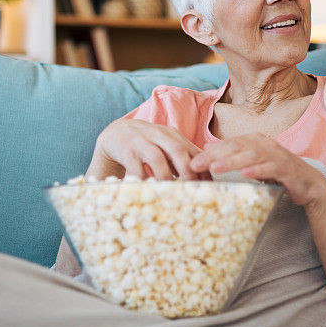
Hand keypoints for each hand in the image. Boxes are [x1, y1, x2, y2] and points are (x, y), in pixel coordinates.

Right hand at [89, 119, 212, 180]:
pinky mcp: (126, 149)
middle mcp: (159, 135)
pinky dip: (142, 179)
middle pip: (177, 151)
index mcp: (173, 135)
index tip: (209, 187)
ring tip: (169, 193)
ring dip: (165, 177)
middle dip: (187, 171)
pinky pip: (135, 166)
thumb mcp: (165, 148)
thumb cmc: (147, 145)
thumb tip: (204, 181)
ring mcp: (141, 141)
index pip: (193, 150)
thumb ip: (182, 160)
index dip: (203, 168)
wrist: (116, 133)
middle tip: (192, 191)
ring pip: (157, 158)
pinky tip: (147, 190)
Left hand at [189, 133, 325, 206]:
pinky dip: (257, 170)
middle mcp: (264, 144)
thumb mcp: (252, 163)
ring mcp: (276, 155)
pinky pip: (270, 168)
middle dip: (214, 155)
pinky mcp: (286, 168)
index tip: (190, 161)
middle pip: (235, 147)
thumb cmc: (276, 173)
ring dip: (232, 161)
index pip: (227, 144)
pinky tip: (245, 175)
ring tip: (215, 168)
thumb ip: (232, 155)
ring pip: (250, 155)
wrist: (307, 184)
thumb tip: (207, 147)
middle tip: (195, 164)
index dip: (208, 152)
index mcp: (253, 141)